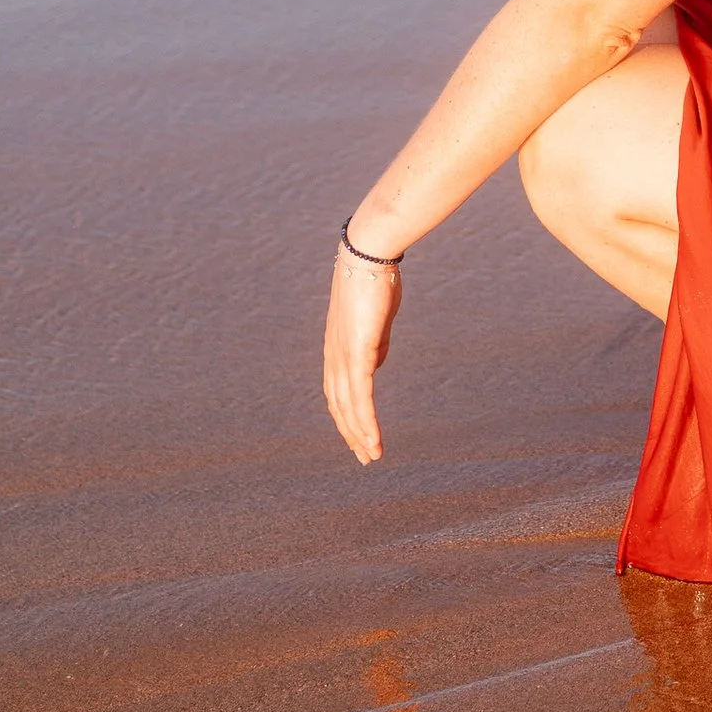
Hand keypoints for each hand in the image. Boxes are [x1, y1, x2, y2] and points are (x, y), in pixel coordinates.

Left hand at [323, 242, 401, 463]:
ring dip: (360, 434)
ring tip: (372, 455)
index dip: (347, 415)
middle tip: (365, 457)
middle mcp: (334, 355)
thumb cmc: (376, 281)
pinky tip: (373, 438)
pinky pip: (361, 395)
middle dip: (351, 433)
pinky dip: (366, 421)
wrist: (370, 253)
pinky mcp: (358, 351)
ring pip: (348, 407)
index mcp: (337, 347)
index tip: (358, 435)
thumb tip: (374, 366)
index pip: (338, 391)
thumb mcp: (376, 319)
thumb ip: (375, 344)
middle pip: (339, 405)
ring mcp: (344, 354)